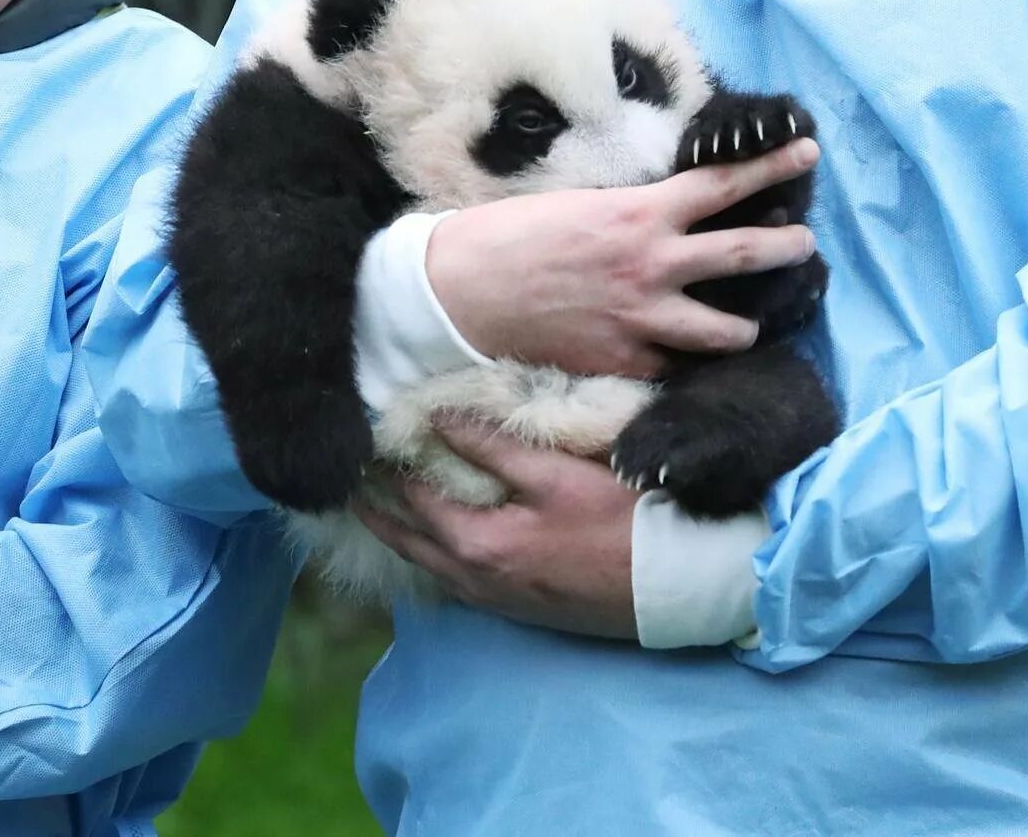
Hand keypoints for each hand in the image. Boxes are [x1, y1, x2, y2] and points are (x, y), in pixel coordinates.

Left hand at [353, 417, 640, 639]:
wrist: (677, 585)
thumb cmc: (622, 521)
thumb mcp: (557, 474)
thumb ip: (494, 447)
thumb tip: (437, 418)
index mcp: (477, 544)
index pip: (413, 495)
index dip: (387, 461)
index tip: (364, 434)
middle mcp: (475, 580)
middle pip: (408, 539)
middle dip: (376, 505)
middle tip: (349, 475)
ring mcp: (496, 600)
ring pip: (429, 564)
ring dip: (400, 532)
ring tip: (376, 504)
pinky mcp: (519, 608)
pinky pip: (454, 580)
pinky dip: (432, 555)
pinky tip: (434, 540)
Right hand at [426, 136, 818, 375]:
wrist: (462, 291)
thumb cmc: (510, 235)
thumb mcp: (580, 203)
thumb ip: (632, 213)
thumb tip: (665, 215)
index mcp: (640, 214)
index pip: (723, 185)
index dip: (771, 166)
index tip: (806, 151)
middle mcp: (653, 265)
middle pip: (745, 255)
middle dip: (787, 246)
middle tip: (805, 242)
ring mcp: (642, 318)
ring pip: (724, 331)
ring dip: (746, 327)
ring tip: (753, 325)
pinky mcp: (623, 360)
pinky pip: (673, 366)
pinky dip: (682, 363)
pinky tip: (685, 361)